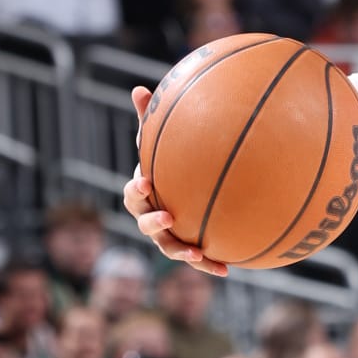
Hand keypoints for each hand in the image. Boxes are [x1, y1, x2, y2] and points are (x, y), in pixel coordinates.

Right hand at [124, 84, 227, 274]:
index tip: (146, 182)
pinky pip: (197, 259)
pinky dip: (208, 265)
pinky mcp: (188, 249)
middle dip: (153, 222)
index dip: (135, 190)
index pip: (131, 194)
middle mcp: (151, 218)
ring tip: (194, 254)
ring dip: (180, 252)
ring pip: (168, 248)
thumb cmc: (170, 164)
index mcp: (143, 195)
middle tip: (168, 217)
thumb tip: (139, 89)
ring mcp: (169, 237)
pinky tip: (226, 269)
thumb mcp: (160, 142)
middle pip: (144, 224)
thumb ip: (150, 120)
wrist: (187, 193)